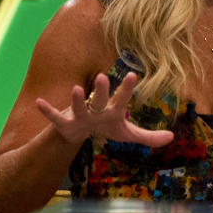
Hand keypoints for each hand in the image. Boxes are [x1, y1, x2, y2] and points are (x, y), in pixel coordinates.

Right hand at [35, 72, 173, 147]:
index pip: (121, 99)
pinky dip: (47, 111)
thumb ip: (148, 136)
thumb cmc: (106, 127)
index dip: (126, 89)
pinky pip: (54, 117)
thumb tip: (172, 138)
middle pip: (100, 98)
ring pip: (78, 106)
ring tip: (77, 88)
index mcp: (112, 110)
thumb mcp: (127, 134)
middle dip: (101, 89)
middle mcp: (96, 108)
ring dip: (77, 99)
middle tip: (103, 75)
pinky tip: (40, 103)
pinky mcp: (64, 123)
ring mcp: (79, 115)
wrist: (81, 133)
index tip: (133, 75)